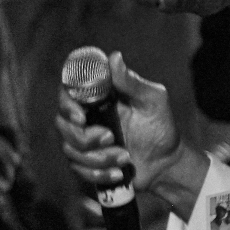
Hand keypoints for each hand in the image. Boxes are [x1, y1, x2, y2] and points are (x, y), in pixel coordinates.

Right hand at [55, 52, 205, 216]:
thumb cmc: (161, 126)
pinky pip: (78, 169)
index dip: (67, 103)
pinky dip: (99, 173)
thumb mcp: (153, 100)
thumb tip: (114, 56)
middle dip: (84, 137)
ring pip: (70, 149)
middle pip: (62, 122)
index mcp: (98, 97)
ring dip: (97, 158)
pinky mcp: (87, 162)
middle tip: (111, 138)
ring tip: (124, 158)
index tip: (81, 117)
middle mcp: (87, 116)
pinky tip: (119, 173)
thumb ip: (131, 82)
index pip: (68, 91)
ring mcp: (85, 140)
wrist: (166, 163)